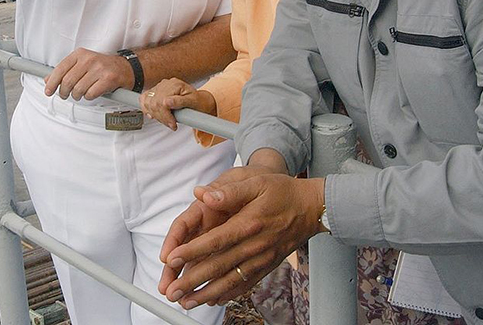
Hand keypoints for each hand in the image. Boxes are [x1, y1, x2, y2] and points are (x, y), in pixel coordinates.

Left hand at [45, 48, 133, 100]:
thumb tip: (48, 80)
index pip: (60, 69)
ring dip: (77, 96)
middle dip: (64, 92)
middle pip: (68, 81)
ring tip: (80, 93)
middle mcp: (89, 59)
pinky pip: (90, 94)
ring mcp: (99, 69)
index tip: (49, 91)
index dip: (52, 82)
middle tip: (65, 95)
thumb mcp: (81, 64)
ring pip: (78, 89)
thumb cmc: (101, 67)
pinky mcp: (108, 79)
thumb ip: (65, 71)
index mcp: (80, 54)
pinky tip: (92, 92)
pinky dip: (89, 97)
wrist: (124, 68)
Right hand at [139, 79, 215, 130]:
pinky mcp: (156, 91)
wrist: (199, 101)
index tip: (173, 124)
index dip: (166, 116)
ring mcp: (160, 87)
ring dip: (155, 115)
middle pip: (154, 103)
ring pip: (148, 102)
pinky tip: (153, 115)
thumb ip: (181, 101)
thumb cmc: (198, 102)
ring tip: (166, 120)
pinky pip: (144, 98)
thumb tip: (167, 102)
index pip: (162, 101)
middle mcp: (166, 84)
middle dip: (161, 118)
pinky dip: (146, 108)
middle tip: (171, 124)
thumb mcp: (194, 102)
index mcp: (176, 84)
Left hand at [160, 173, 324, 309]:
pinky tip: (214, 299)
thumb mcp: (256, 182)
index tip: (172, 260)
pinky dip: (228, 294)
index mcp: (248, 223)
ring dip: (206, 293)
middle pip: (219, 266)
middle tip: (171, 291)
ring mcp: (261, 259)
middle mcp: (254, 245)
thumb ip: (229, 191)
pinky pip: (245, 284)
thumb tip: (203, 193)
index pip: (215, 241)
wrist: (311, 208)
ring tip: (186, 301)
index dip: (192, 251)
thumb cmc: (282, 192)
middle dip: (192, 280)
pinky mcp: (266, 266)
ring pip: (230, 280)